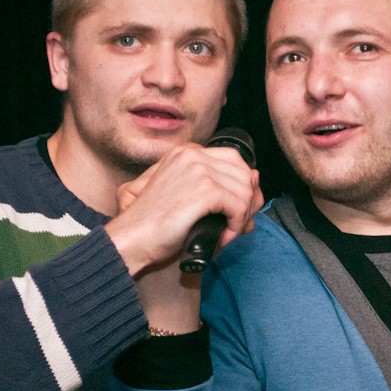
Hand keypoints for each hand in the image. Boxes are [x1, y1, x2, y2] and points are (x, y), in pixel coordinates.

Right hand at [108, 143, 263, 275]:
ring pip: (246, 191)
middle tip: (236, 226)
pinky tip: (222, 238)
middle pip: (244, 174)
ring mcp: (198, 169)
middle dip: (248, 203)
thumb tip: (257, 184)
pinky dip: (236, 226)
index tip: (236, 213)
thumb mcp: (188, 195)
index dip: (242, 188)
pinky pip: (239, 206)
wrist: (132, 238)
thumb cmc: (155, 223)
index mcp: (187, 151)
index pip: (235, 160)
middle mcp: (193, 154)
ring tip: (227, 234)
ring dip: (242, 218)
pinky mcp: (204, 189)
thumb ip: (218, 186)